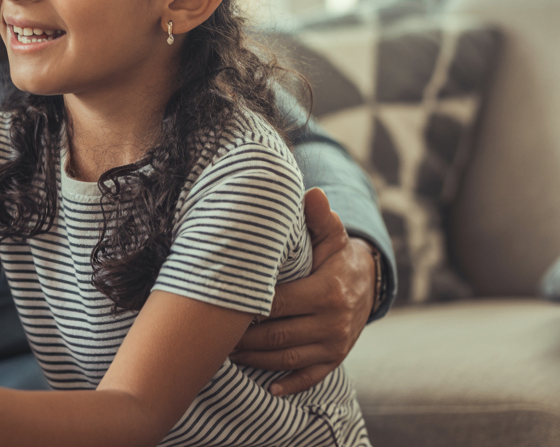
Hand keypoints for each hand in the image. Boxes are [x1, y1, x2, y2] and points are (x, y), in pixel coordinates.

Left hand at [230, 187, 375, 395]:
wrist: (368, 283)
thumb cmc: (335, 255)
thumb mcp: (331, 235)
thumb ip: (318, 217)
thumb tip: (310, 192)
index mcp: (327, 291)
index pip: (276, 303)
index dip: (246, 306)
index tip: (219, 305)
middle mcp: (333, 322)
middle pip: (277, 335)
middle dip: (243, 338)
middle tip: (212, 334)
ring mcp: (335, 344)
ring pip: (287, 358)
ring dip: (255, 360)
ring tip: (226, 354)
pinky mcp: (336, 358)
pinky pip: (311, 376)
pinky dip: (289, 385)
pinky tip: (268, 388)